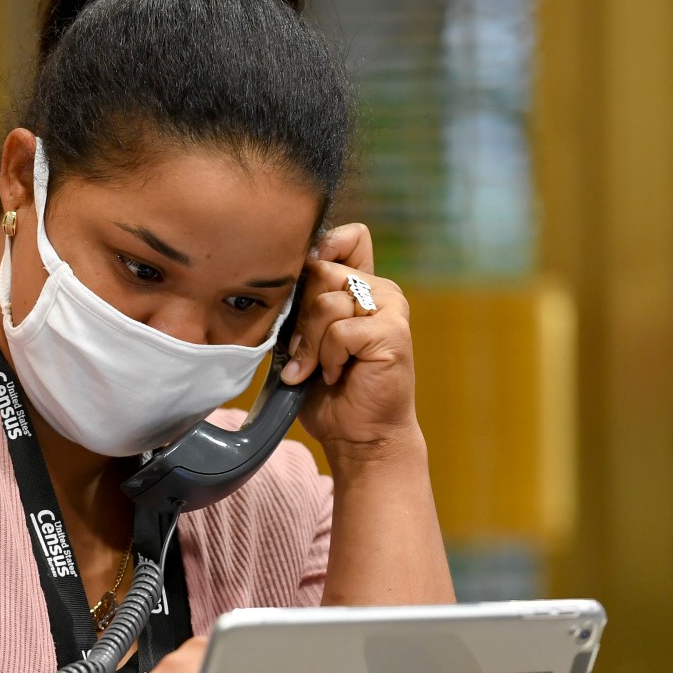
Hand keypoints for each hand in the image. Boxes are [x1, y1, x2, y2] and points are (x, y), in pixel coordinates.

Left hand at [280, 223, 418, 461]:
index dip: (320, 250)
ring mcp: (390, 309)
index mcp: (361, 286)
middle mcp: (380, 291)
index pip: (348, 237)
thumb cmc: (328, 391)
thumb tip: (280, 277)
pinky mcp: (392, 333)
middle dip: (301, 317)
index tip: (300, 290)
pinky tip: (335, 375)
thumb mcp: (306, 339)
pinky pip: (340, 330)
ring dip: (312, 344)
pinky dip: (327, 358)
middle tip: (303, 352)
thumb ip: (303, 305)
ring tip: (320, 369)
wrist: (359, 435)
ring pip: (327, 302)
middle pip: (321, 271)